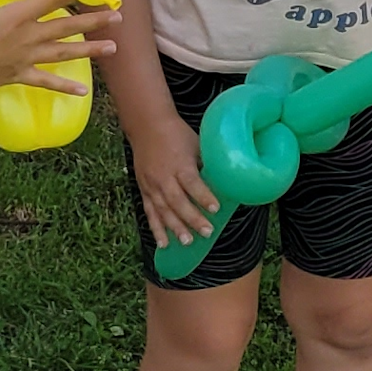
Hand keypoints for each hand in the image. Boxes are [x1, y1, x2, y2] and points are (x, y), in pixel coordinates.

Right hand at [0, 0, 112, 105]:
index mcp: (15, 16)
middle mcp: (26, 38)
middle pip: (67, 27)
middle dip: (93, 20)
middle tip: (118, 16)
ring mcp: (24, 59)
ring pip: (64, 53)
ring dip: (90, 50)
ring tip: (113, 48)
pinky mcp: (17, 76)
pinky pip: (46, 81)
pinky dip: (64, 87)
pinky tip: (83, 92)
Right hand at [127, 106, 223, 250]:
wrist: (148, 127)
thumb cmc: (177, 135)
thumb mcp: (196, 144)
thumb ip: (207, 163)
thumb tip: (227, 180)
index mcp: (180, 164)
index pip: (192, 183)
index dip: (203, 197)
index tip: (215, 208)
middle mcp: (164, 177)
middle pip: (178, 201)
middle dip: (192, 218)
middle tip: (206, 232)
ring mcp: (152, 185)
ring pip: (163, 210)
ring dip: (175, 227)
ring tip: (187, 242)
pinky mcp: (144, 190)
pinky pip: (150, 212)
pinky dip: (156, 228)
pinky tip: (164, 243)